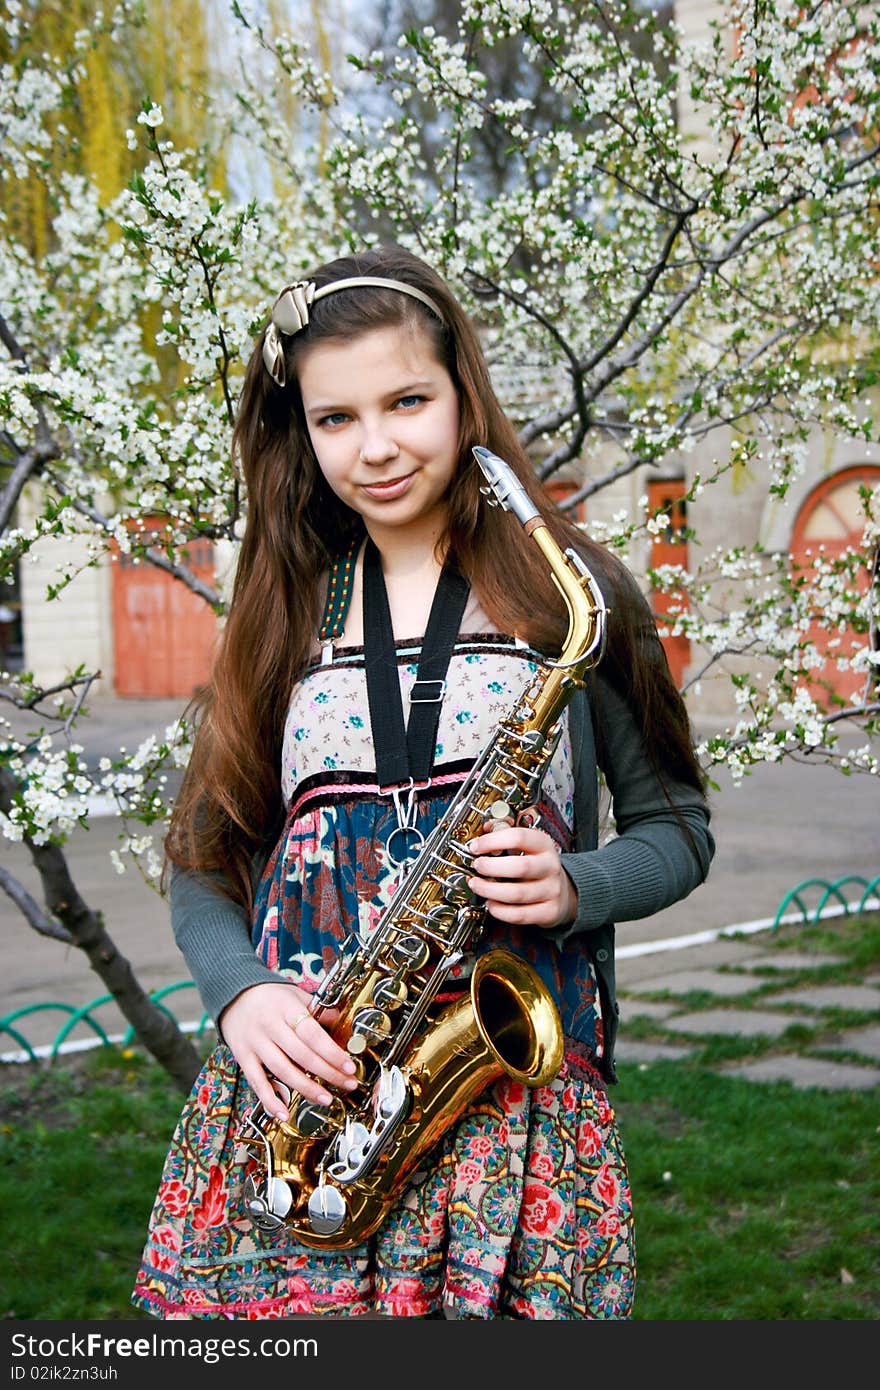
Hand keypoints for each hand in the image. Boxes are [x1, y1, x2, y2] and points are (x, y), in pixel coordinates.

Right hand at [219, 981, 357, 1120]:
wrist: (233, 995)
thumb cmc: (270, 996)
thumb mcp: (295, 994)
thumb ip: (318, 1009)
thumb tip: (342, 1023)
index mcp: (287, 1008)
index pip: (312, 1034)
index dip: (332, 1052)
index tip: (349, 1066)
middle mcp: (270, 1026)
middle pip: (302, 1055)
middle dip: (328, 1073)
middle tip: (347, 1084)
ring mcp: (255, 1043)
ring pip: (282, 1070)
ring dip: (306, 1088)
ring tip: (326, 1098)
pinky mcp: (243, 1057)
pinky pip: (257, 1082)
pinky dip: (270, 1100)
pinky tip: (284, 1113)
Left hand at [466, 822, 577, 928]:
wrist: (563, 890)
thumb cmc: (538, 866)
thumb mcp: (528, 846)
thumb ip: (506, 838)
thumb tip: (482, 835)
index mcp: (544, 845)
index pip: (519, 837)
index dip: (493, 841)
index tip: (475, 846)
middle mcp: (550, 867)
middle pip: (521, 867)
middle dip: (491, 867)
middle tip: (477, 867)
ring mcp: (551, 890)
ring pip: (518, 894)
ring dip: (490, 891)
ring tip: (477, 886)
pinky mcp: (549, 911)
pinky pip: (521, 914)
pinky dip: (500, 911)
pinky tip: (491, 904)